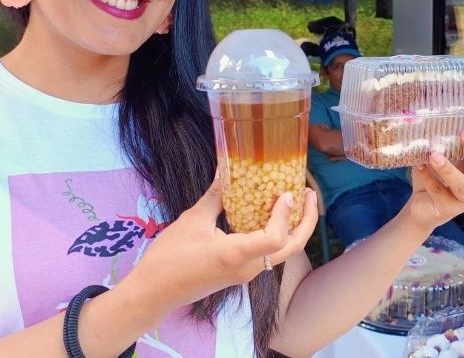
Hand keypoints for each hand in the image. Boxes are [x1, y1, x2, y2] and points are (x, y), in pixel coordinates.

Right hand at [121, 173, 318, 313]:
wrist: (154, 292)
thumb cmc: (169, 258)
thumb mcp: (192, 220)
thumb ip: (215, 196)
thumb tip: (226, 170)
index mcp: (236, 255)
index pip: (276, 238)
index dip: (286, 215)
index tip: (286, 193)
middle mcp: (248, 268)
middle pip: (291, 248)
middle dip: (306, 221)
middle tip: (309, 194)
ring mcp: (245, 273)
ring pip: (282, 252)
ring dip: (294, 227)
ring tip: (295, 200)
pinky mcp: (240, 273)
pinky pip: (268, 254)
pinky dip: (277, 234)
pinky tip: (270, 215)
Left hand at [405, 117, 463, 232]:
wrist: (421, 206)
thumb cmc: (433, 177)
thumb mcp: (439, 157)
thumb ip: (440, 143)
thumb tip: (430, 120)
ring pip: (462, 185)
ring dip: (448, 169)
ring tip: (434, 155)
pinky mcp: (450, 210)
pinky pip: (439, 192)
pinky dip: (427, 177)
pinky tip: (418, 166)